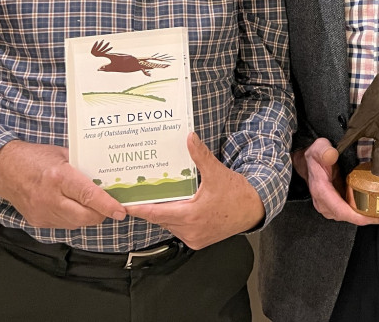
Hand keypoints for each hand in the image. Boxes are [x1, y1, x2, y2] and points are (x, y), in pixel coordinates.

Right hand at [0, 140, 125, 228]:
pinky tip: (73, 206)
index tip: (121, 211)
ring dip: (88, 216)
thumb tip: (107, 175)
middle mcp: (50, 198)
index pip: (88, 196)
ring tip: (92, 204)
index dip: (107, 205)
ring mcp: (42, 212)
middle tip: (110, 206)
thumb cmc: (35, 157)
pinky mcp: (37, 221)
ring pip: (76, 223)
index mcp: (59, 177)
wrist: (4, 169)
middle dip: (101, 213)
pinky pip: (64, 225)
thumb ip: (84, 165)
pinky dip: (74, 218)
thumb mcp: (63, 154)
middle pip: (85, 216)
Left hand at [126, 132, 264, 249]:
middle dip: (151, 208)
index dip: (139, 209)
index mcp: (191, 216)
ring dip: (164, 214)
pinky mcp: (198, 241)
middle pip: (161, 219)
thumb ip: (200, 156)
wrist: (253, 209)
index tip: (124, 206)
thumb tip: (190, 138)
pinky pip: (179, 230)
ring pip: (169, 225)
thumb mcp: (217, 173)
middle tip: (139, 195)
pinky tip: (177, 208)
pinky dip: (175, 220)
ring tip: (158, 199)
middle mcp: (190, 231)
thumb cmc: (236, 193)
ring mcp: (194, 238)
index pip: (156, 214)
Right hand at [294, 138, 378, 225]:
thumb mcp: (318, 148)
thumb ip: (324, 150)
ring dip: (375, 218)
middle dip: (375, 219)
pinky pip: (356, 212)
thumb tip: (331, 155)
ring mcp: (334, 207)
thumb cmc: (315, 156)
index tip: (377, 217)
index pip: (342, 211)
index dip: (359, 216)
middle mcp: (327, 205)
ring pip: (356, 217)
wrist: (308, 162)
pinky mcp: (340, 205)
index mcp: (323, 193)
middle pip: (353, 218)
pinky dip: (371, 213)